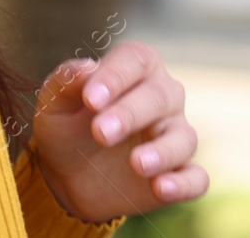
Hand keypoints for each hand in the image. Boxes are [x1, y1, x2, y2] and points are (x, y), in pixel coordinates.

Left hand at [29, 40, 207, 221]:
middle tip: (101, 133)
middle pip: (160, 97)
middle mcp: (163, 97)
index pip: (135, 60)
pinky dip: (183, 183)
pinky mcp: (179, 174)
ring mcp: (175, 136)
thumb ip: (66, 82)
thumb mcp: (54, 104)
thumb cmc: (66, 125)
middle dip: (131, 114)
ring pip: (183, 138)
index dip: (115, 76)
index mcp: (135, 69)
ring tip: (136, 164)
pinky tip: (162, 188)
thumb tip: (84, 68)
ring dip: (162, 151)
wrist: (69, 174)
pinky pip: (195, 178)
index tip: (91, 99)